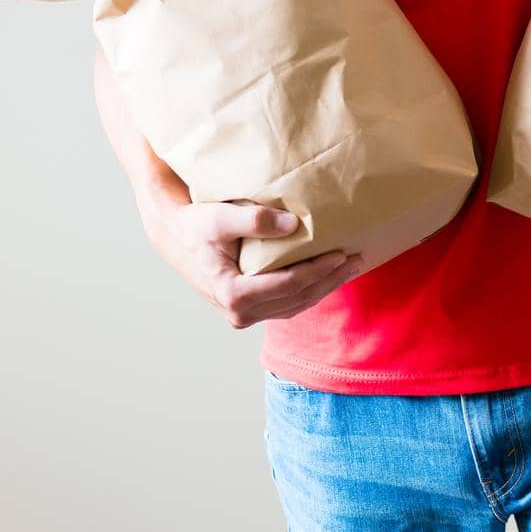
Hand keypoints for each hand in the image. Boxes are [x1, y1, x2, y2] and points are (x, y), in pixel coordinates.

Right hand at [140, 167, 362, 328]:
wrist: (173, 236)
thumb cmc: (196, 224)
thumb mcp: (221, 216)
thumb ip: (255, 220)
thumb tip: (294, 225)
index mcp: (233, 294)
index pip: (288, 285)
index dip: (318, 270)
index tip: (341, 254)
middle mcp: (239, 313)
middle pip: (297, 299)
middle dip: (330, 280)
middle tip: (357, 260)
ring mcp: (243, 315)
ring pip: (295, 306)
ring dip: (324, 288)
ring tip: (350, 267)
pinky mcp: (247, 310)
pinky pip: (286, 304)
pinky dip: (308, 291)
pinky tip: (327, 275)